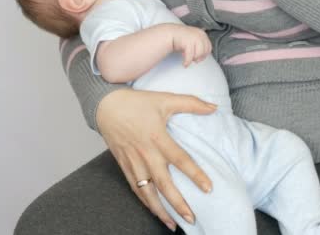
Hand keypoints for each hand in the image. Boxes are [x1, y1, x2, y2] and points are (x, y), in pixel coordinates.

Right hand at [96, 89, 217, 230]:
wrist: (105, 105)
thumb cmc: (137, 102)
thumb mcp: (165, 98)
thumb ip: (191, 103)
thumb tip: (214, 107)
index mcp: (158, 137)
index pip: (180, 159)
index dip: (195, 174)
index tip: (208, 188)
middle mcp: (145, 153)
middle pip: (164, 183)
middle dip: (178, 203)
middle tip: (192, 218)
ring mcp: (133, 161)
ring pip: (147, 191)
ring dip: (161, 210)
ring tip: (174, 224)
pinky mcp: (124, 165)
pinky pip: (136, 188)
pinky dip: (145, 202)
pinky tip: (155, 211)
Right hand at [171, 24, 212, 66]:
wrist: (169, 33)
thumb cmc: (181, 38)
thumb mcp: (193, 39)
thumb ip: (200, 44)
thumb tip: (204, 55)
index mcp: (202, 34)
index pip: (209, 48)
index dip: (204, 55)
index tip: (199, 58)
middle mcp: (200, 35)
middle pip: (205, 51)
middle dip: (199, 57)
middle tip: (193, 59)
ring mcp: (194, 38)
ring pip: (199, 54)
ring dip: (193, 59)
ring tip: (188, 59)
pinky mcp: (188, 42)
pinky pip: (190, 56)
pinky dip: (187, 61)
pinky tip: (185, 63)